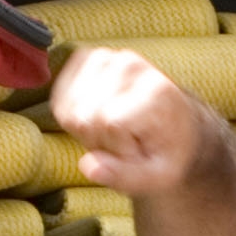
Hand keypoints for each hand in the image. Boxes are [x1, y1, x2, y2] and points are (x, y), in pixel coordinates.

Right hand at [50, 46, 216, 195]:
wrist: (175, 123)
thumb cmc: (167, 152)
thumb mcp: (158, 177)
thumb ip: (124, 177)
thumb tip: (88, 167)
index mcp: (155, 90)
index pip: (108, 123)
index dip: (116, 149)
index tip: (136, 151)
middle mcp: (130, 65)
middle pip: (84, 116)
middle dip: (98, 141)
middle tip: (123, 143)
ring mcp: (107, 57)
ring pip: (70, 109)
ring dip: (84, 128)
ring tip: (112, 131)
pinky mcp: (87, 58)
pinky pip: (60, 98)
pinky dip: (72, 115)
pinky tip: (95, 117)